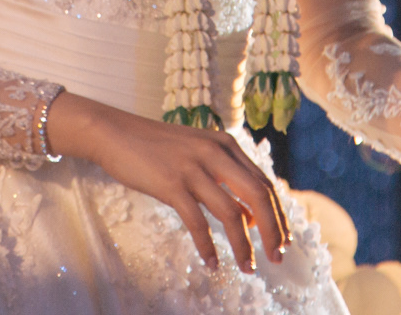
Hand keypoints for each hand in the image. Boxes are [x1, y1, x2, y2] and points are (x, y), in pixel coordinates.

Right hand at [45, 92, 288, 272]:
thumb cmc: (159, 148)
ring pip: (231, 213)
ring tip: (248, 267)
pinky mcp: (171, 184)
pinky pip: (197, 221)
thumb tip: (249, 218)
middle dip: (272, 230)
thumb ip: (225, 178)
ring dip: (243, 245)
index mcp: (227, 144)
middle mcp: (216, 153)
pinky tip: (212, 263)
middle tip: (277, 257)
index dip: (278, 214)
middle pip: (258, 196)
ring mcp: (194, 168)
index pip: (264, 183)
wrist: (117, 133)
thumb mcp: (199, 154)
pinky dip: (207, 246)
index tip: (284, 240)